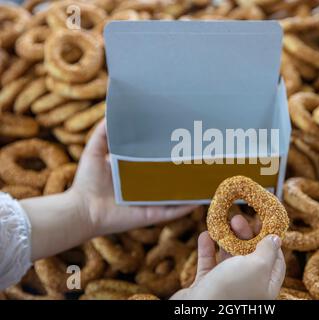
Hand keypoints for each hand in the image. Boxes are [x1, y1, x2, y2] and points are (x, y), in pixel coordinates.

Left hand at [71, 119, 195, 236]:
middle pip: (170, 177)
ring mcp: (152, 202)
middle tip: (201, 155)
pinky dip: (187, 206)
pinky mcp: (153, 215)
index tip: (181, 140)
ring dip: (191, 187)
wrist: (82, 210)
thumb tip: (111, 112)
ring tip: (208, 175)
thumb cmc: (87, 182)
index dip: (167, 152)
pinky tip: (202, 198)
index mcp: (135, 172)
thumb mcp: (94, 151)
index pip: (156, 160)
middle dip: (184, 168)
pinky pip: (174, 211)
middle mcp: (146, 187)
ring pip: (177, 194)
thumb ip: (103, 134)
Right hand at [171, 215, 285, 299]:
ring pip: (229, 258)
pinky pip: (209, 264)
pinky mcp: (207, 286)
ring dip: (226, 238)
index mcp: (265, 286)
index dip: (270, 241)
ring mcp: (226, 288)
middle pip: (251, 256)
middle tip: (238, 218)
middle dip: (245, 235)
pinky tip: (205, 235)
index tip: (263, 223)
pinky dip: (207, 248)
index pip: (275, 261)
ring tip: (224, 222)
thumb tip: (276, 239)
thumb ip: (267, 251)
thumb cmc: (231, 290)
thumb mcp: (257, 266)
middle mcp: (248, 288)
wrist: (196, 312)